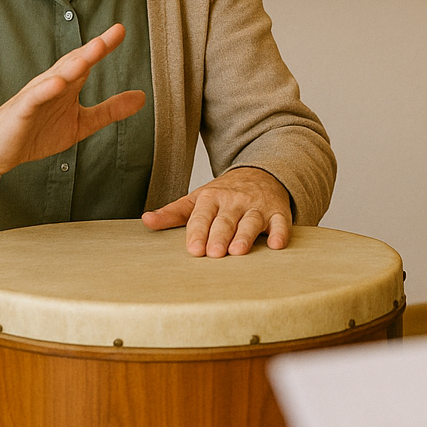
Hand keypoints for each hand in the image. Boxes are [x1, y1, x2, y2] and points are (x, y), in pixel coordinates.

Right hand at [0, 24, 145, 182]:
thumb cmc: (37, 131)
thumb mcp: (81, 123)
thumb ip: (110, 110)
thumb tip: (143, 97)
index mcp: (67, 85)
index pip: (87, 61)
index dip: (104, 46)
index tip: (120, 30)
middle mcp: (52, 84)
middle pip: (73, 62)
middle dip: (92, 49)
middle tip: (112, 35)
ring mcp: (34, 96)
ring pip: (55, 77)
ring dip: (73, 65)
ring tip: (92, 52)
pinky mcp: (20, 112)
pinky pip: (33, 99)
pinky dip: (45, 90)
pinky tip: (58, 84)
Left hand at [141, 167, 291, 256]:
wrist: (261, 173)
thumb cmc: (225, 194)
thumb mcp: (198, 199)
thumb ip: (173, 213)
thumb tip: (146, 221)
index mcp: (211, 198)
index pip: (202, 216)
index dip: (198, 232)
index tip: (194, 249)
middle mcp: (234, 201)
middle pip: (226, 220)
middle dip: (220, 236)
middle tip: (214, 253)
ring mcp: (257, 206)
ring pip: (251, 221)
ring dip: (245, 235)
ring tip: (238, 251)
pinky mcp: (278, 212)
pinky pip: (281, 222)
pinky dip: (280, 233)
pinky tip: (276, 244)